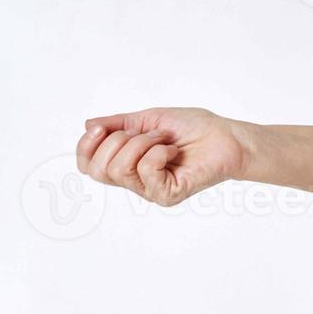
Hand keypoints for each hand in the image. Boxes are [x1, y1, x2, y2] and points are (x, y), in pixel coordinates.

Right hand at [77, 107, 252, 205]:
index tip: (98, 128)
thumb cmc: (194, 127)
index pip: (88, 166)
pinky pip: (145, 171)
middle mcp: (135, 181)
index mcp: (127, 164)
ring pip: (120, 168)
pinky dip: (157, 152)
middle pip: (99, 169)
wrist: (227, 135)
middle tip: (149, 134)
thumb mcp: (149, 118)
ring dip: (142, 143)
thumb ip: (118, 123)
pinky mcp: (168, 195)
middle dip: (118, 141)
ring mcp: (150, 190)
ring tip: (164, 140)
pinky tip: (173, 151)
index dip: (85, 147)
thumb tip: (88, 124)